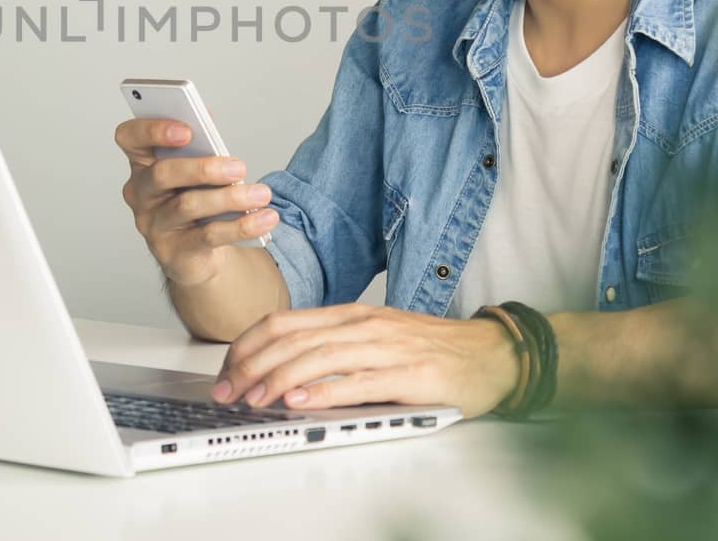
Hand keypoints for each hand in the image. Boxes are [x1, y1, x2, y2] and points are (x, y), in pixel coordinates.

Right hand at [114, 118, 279, 286]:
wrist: (196, 254)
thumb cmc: (196, 199)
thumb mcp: (196, 170)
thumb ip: (198, 144)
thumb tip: (207, 118)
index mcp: (143, 162)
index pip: (129, 137)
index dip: (153, 130)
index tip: (187, 130)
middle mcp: (141, 193)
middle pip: (162, 174)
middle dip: (203, 168)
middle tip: (238, 167)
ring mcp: (153, 224)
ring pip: (188, 205)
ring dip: (230, 198)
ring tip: (261, 194)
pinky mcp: (172, 252)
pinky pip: (207, 236)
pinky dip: (241, 226)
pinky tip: (265, 219)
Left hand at [211, 303, 520, 417]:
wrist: (492, 354)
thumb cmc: (432, 350)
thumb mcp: (374, 338)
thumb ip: (333, 348)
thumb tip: (281, 371)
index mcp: (350, 314)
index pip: (283, 322)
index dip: (247, 346)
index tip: (225, 372)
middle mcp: (363, 325)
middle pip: (292, 338)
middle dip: (251, 365)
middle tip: (227, 392)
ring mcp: (387, 347)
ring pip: (319, 357)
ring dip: (278, 379)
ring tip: (253, 399)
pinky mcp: (410, 375)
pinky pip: (360, 382)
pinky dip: (325, 391)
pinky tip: (301, 401)